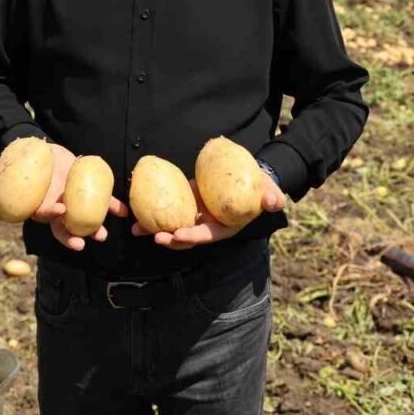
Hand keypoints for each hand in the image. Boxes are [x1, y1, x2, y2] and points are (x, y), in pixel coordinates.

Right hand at [0, 141, 128, 251]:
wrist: (36, 149)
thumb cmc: (17, 161)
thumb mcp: (2, 168)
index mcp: (39, 205)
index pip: (45, 216)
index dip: (52, 217)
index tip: (59, 212)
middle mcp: (56, 208)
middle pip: (65, 227)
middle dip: (74, 237)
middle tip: (84, 242)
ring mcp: (73, 201)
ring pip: (84, 219)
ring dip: (94, 228)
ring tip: (102, 235)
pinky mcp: (87, 190)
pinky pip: (102, 200)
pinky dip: (112, 206)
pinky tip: (123, 212)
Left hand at [132, 173, 286, 249]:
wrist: (248, 176)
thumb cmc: (259, 185)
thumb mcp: (268, 189)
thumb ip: (271, 196)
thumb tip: (276, 202)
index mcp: (225, 227)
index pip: (207, 235)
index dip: (192, 236)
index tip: (178, 235)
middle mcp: (208, 225)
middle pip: (186, 237)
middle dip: (170, 239)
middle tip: (154, 235)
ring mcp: (196, 215)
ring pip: (173, 227)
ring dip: (155, 229)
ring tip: (137, 229)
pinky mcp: (187, 203)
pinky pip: (168, 210)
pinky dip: (153, 212)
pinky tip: (137, 211)